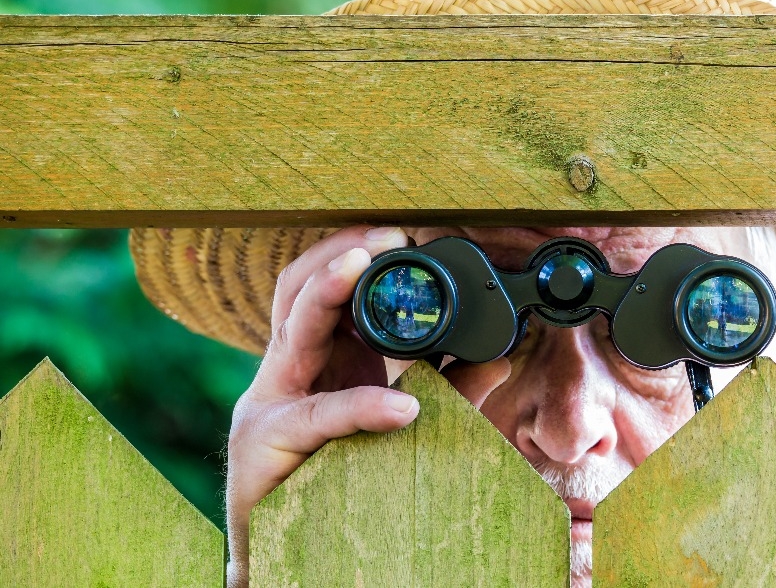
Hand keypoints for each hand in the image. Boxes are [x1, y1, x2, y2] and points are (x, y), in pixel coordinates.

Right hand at [223, 226, 512, 586]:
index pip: (322, 288)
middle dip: (338, 252)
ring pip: (290, 331)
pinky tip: (400, 408)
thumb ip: (444, 390)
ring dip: (325, 291)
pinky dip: (362, 407)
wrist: (283, 550)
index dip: (354, 253)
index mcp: (314, 361)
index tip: (402, 232)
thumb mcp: (397, 422)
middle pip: (296, 290)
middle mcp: (284, 371)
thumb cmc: (334, 478)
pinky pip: (318, 417)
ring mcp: (269, 403)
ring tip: (363, 261)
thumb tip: (500, 358)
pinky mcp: (268, 445)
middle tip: (387, 233)